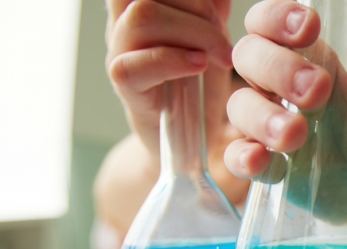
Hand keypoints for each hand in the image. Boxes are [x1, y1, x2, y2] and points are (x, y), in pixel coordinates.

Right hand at [105, 0, 233, 154]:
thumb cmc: (200, 83)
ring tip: (221, 55)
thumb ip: (211, 11)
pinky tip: (200, 66)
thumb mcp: (212, 38)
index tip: (219, 12)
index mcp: (142, 5)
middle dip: (198, 5)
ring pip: (142, 17)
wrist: (193, 136)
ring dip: (194, 31)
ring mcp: (121, 52)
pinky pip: (134, 64)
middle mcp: (124, 22)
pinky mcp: (125, 86)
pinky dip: (174, 61)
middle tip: (224, 35)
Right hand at [223, 0, 346, 179]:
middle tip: (319, 89)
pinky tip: (262, 159)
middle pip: (247, 56)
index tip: (310, 27)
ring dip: (263, 116)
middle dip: (278, 68)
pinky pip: (236, 157)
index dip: (276, 17)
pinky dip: (244, 157)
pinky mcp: (266, 167)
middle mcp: (275, 86)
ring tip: (299, 133)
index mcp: (301, 55)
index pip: (266, 21)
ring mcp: (266, 126)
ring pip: (238, 106)